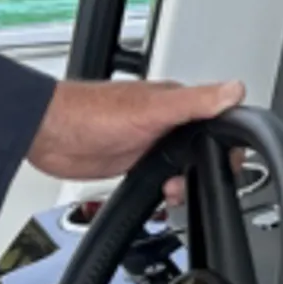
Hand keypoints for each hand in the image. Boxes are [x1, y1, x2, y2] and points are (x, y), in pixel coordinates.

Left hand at [27, 79, 244, 200]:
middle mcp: (163, 121)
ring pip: (182, 165)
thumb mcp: (152, 108)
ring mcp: (148, 142)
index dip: (228, 141)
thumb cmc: (90, 113)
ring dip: (184, 181)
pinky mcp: (132, 161)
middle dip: (206, 167)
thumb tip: (234, 90)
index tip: (230, 162)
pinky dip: (164, 188)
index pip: (216, 117)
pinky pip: (159, 177)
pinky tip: (160, 193)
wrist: (48, 134)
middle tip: (198, 181)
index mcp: (174, 102)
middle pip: (202, 146)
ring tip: (175, 190)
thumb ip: (195, 101)